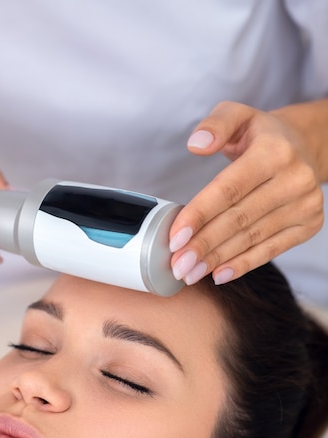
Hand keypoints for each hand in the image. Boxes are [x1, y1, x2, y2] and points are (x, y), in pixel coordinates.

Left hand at [169, 100, 324, 285]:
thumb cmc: (260, 136)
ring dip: (218, 259)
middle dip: (204, 245)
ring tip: (190, 273)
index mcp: (274, 151)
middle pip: (238, 219)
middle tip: (178, 264)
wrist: (304, 147)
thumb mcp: (237, 116)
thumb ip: (214, 125)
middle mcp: (295, 179)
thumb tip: (196, 144)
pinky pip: (271, 250)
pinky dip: (243, 264)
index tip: (175, 238)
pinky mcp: (309, 225)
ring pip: (252, 238)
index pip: (228, 189)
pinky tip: (218, 274)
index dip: (199, 215)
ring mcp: (305, 205)